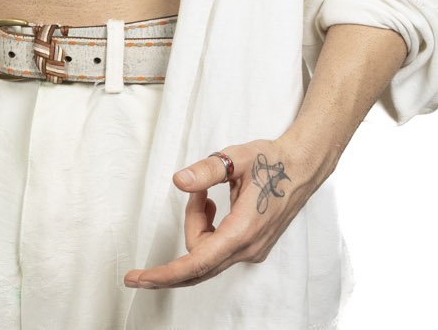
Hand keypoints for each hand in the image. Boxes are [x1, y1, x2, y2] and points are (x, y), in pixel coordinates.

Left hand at [123, 135, 324, 289]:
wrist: (302, 168)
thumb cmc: (272, 162)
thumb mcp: (237, 158)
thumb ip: (208, 170)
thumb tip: (179, 181)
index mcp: (244, 231)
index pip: (198, 262)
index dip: (166, 273)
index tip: (140, 279)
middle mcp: (248, 248)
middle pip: (197, 264)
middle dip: (166, 268)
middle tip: (134, 272)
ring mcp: (251, 250)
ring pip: (205, 254)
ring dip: (194, 226)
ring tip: (202, 195)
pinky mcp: (251, 246)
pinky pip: (216, 248)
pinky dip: (204, 229)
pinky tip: (209, 204)